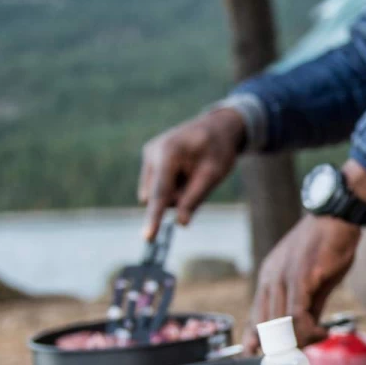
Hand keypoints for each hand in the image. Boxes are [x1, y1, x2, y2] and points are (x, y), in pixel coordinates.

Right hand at [137, 107, 245, 238]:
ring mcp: (148, 156)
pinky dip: (173, 187)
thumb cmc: (218, 149)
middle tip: (199, 177)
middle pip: (161, 197)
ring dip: (176, 192)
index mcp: (168, 153)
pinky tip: (184, 171)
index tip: (147, 237)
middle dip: (179, 198)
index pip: (160, 193)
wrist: (216, 127)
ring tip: (192, 171)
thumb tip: (181, 223)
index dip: (154, 218)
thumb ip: (195, 198)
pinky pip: (159, 188)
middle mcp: (152, 153)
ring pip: (158, 195)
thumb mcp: (213, 175)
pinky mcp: (150, 161)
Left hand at [245, 215, 362, 351]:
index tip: (254, 353)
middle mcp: (271, 278)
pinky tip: (321, 332)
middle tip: (301, 351)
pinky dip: (307, 330)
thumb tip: (308, 331)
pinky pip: (296, 314)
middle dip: (280, 345)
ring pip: (279, 324)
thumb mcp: (315, 281)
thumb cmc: (329, 245)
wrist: (338, 216)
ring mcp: (283, 277)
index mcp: (269, 277)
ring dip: (297, 340)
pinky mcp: (301, 277)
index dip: (253, 336)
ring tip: (316, 339)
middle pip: (264, 324)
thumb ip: (309, 306)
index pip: (255, 314)